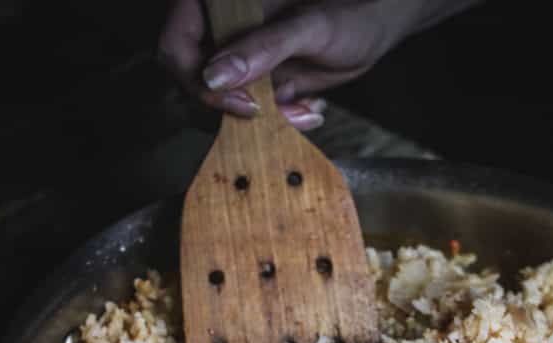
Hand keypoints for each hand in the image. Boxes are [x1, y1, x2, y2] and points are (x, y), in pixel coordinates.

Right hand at [158, 0, 480, 128]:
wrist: (375, 29)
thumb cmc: (347, 13)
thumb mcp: (306, 28)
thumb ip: (260, 48)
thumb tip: (215, 76)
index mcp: (220, 4)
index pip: (178, 47)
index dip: (198, 79)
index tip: (239, 99)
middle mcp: (224, 32)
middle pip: (199, 83)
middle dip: (238, 107)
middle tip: (274, 110)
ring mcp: (241, 60)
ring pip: (229, 105)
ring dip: (267, 119)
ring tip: (305, 110)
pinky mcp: (261, 84)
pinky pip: (256, 115)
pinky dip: (283, 121)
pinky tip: (311, 108)